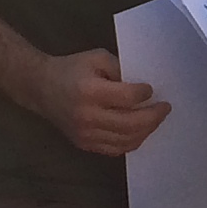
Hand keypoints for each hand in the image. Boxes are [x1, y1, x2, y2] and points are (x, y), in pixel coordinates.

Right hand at [36, 48, 167, 155]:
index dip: (144, 94)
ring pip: (126, 140)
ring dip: (146, 131)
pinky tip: (139, 131)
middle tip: (165, 108)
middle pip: (131, 124)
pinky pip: (115, 149)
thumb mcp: (97, 58)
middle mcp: (87, 116)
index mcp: (90, 91)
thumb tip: (144, 87)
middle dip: (154, 116)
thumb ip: (121, 69)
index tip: (151, 89)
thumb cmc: (71, 69)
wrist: (41, 88)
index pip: (128, 98)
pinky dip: (132, 141)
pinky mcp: (84, 144)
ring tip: (155, 119)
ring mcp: (85, 134)